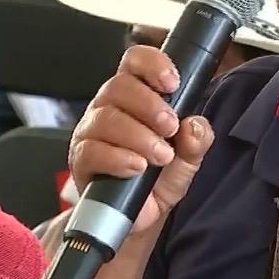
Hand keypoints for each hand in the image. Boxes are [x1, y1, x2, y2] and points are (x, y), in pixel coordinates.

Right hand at [69, 45, 215, 234]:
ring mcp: (91, 132)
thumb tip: (195, 125)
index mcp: (136, 95)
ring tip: (161, 155)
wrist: (141, 217)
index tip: (173, 82)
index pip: (135, 61)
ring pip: (106, 118)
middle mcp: (110, 107)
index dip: (153, 63)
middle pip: (119, 86)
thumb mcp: (189, 158)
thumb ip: (197, 139)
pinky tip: (137, 167)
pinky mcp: (81, 159)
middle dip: (150, 105)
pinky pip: (92, 150)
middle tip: (171, 127)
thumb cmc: (160, 177)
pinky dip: (119, 158)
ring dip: (139, 136)